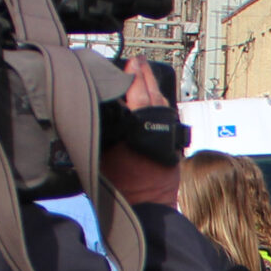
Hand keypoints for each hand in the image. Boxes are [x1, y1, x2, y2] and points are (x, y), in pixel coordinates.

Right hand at [100, 58, 179, 208]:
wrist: (146, 210)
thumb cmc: (121, 188)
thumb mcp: (102, 155)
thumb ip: (102, 129)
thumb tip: (96, 106)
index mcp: (140, 128)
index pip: (139, 93)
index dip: (134, 76)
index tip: (131, 61)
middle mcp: (159, 130)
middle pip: (153, 95)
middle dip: (145, 78)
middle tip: (137, 61)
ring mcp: (169, 138)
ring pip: (162, 106)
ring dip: (152, 90)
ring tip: (142, 75)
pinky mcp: (174, 146)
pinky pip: (166, 120)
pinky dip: (158, 107)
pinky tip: (150, 100)